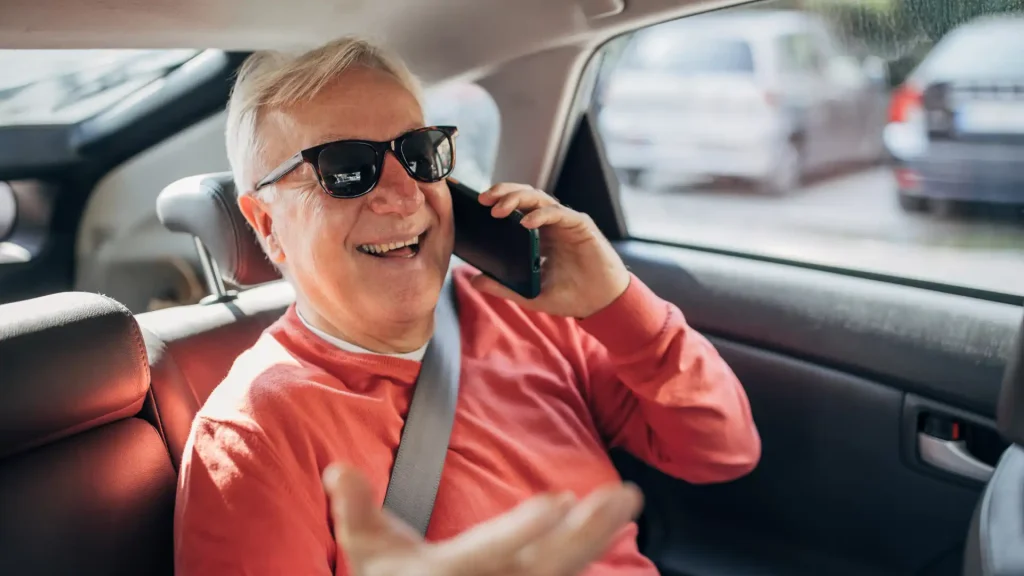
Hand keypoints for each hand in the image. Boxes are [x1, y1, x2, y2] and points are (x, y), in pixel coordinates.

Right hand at [323, 464, 642, 575]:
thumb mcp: (367, 554)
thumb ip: (355, 510)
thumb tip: (338, 468)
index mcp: (452, 574)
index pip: (494, 550)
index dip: (527, 527)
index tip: (560, 500)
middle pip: (549, 562)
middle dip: (589, 530)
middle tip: (624, 495)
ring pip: (565, 570)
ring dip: (599, 537)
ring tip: (627, 502)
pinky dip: (589, 560)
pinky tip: (614, 534)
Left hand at [473, 183, 629, 318]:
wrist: (602, 304)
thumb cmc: (570, 296)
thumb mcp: (530, 294)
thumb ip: (504, 286)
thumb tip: (474, 280)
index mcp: (537, 235)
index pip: (514, 208)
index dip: (495, 202)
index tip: (474, 205)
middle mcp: (550, 224)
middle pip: (523, 196)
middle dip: (502, 193)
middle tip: (482, 200)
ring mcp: (565, 222)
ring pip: (538, 198)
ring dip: (517, 199)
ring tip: (498, 209)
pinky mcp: (580, 225)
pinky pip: (558, 213)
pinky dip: (541, 214)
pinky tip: (525, 222)